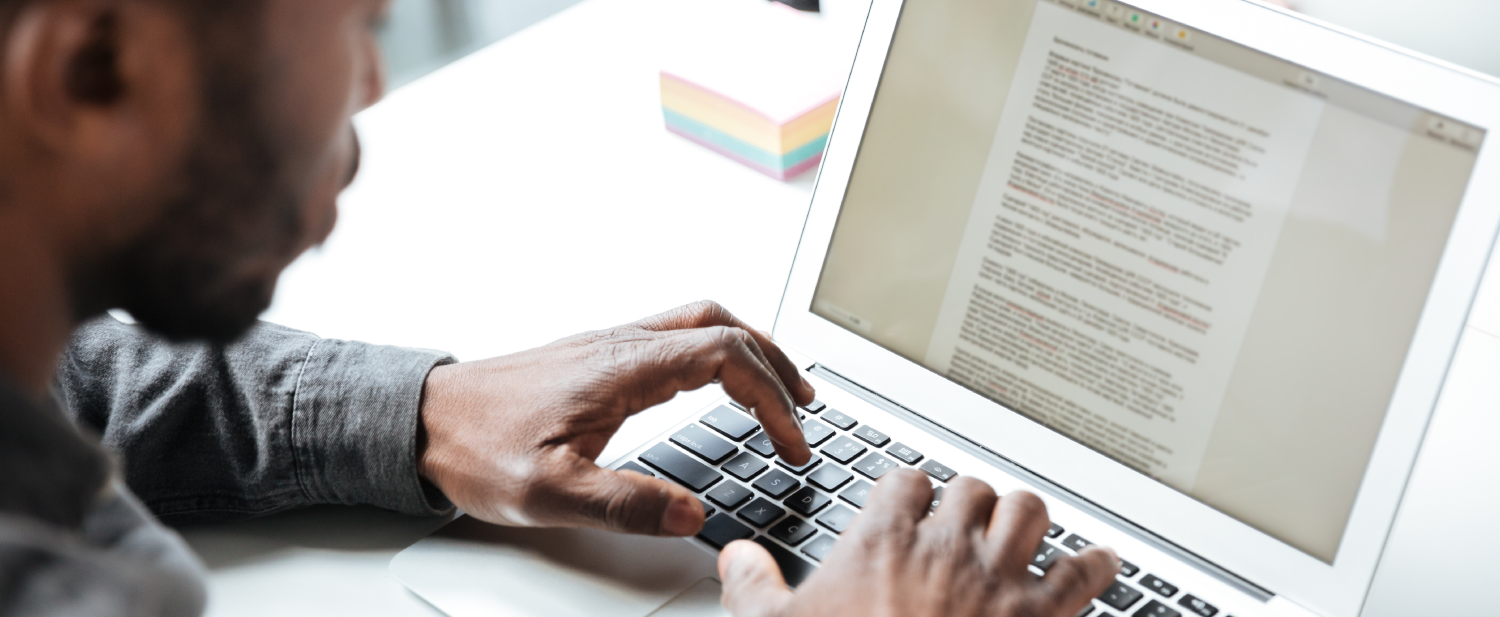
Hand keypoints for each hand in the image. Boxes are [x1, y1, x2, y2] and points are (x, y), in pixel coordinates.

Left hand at [416, 301, 815, 535]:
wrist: (420, 420)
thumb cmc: (474, 448)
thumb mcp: (548, 492)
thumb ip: (624, 503)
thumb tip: (691, 515)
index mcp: (621, 366)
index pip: (725, 355)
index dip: (771, 396)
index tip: (789, 442)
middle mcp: (620, 343)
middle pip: (722, 323)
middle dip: (775, 361)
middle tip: (806, 405)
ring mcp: (608, 346)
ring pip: (699, 323)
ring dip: (747, 350)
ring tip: (777, 391)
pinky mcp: (595, 359)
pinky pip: (673, 337)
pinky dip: (714, 355)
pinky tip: (713, 387)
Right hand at [719, 470, 1119, 616]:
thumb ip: (753, 588)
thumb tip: (736, 559)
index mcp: (885, 541)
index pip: (906, 480)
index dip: (910, 490)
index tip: (909, 503)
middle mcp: (947, 547)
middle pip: (972, 488)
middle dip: (969, 503)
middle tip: (965, 522)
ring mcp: (999, 579)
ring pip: (1028, 511)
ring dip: (1026, 520)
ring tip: (1021, 532)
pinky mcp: (1041, 615)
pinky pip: (1084, 573)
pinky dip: (1097, 565)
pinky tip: (1100, 564)